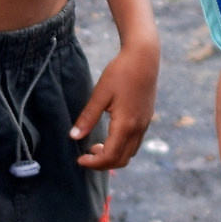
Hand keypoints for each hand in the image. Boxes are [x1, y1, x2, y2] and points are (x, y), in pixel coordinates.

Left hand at [74, 40, 158, 169]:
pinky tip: (109, 137)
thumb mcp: (100, 94)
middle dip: (103, 164)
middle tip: (86, 155)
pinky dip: (121, 148)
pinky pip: (135, 143)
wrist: (144, 57)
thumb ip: (87, 117)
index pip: (110, 156)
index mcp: (126, 124)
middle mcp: (138, 128)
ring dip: (113, 156)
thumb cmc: (121, 72)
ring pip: (130, 153)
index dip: (94, 163)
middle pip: (122, 160)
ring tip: (96, 146)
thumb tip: (73, 136)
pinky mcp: (146, 119)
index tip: (80, 159)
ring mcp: (145, 124)